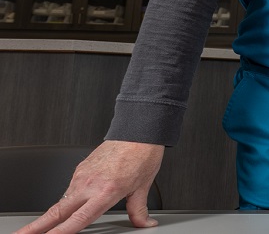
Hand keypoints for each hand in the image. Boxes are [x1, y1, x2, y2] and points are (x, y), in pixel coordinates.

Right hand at [17, 140, 163, 233]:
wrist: (138, 131)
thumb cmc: (141, 155)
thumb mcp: (143, 187)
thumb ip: (138, 209)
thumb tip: (144, 223)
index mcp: (106, 192)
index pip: (78, 219)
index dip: (61, 231)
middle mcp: (90, 184)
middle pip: (56, 211)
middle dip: (37, 226)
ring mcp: (82, 175)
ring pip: (62, 201)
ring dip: (52, 215)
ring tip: (41, 227)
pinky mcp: (80, 168)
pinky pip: (70, 189)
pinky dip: (67, 200)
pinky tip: (70, 205)